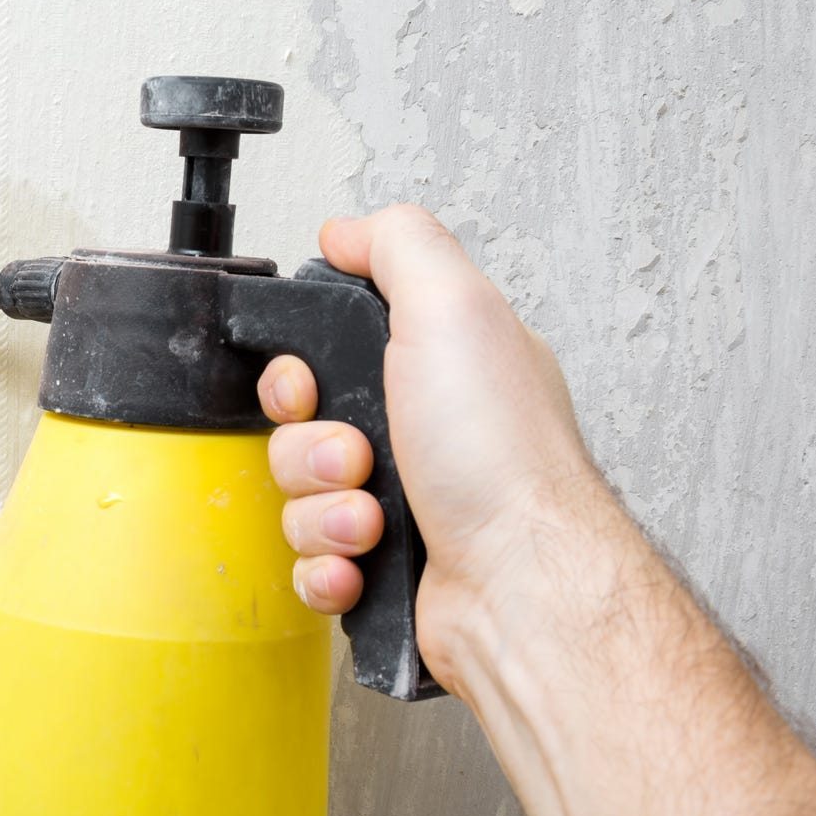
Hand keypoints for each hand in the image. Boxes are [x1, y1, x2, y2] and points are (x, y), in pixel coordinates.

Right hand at [256, 206, 607, 690]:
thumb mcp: (454, 308)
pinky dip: (329, 568)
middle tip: (359, 458)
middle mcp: (421, 437)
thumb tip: (346, 230)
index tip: (310, 385)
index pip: (323, 356)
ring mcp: (401, 509)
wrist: (518, 586)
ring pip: (297, 503)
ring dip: (323, 514)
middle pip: (298, 432)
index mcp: (436, 370)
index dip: (297, 374)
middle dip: (311, 451)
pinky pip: (310, 566)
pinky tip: (364, 564)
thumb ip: (398, 246)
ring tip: (374, 522)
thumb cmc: (502, 461)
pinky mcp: (382, 573)